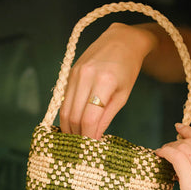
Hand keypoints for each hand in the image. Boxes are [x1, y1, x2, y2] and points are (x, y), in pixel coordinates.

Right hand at [60, 23, 156, 138]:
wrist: (121, 41)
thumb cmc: (127, 70)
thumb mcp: (123, 95)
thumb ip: (106, 117)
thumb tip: (95, 138)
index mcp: (104, 81)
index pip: (89, 118)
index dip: (89, 137)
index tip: (92, 149)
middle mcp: (86, 76)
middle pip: (73, 116)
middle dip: (77, 135)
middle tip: (82, 148)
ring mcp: (74, 74)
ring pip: (65, 110)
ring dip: (69, 128)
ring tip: (77, 139)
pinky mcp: (68, 74)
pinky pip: (63, 100)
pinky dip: (67, 116)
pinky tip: (73, 124)